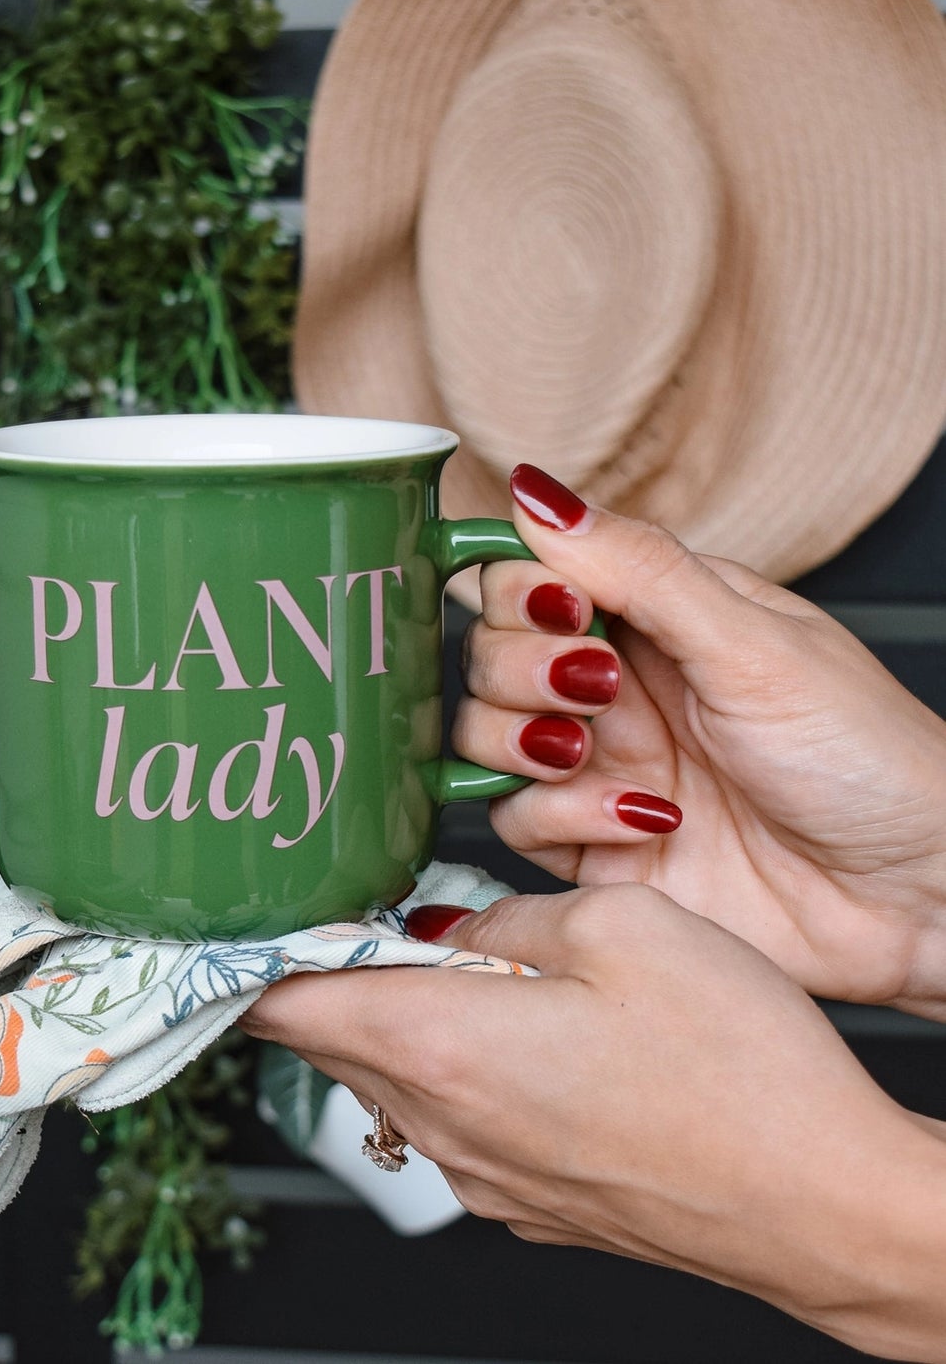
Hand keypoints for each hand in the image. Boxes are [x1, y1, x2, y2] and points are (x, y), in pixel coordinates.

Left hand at [244, 887, 945, 1360]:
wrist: (831, 1211)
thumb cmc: (742, 1072)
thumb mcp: (623, 927)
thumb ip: (510, 913)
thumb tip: (464, 925)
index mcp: (443, 1046)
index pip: (285, 1003)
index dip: (250, 956)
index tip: (235, 920)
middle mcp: (446, 1125)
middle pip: (332, 1039)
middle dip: (330, 975)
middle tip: (355, 911)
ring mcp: (487, 1177)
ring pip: (392, 1079)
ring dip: (399, 1018)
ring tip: (456, 962)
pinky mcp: (532, 1204)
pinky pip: (454, 1120)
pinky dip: (454, 1067)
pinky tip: (525, 1034)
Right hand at [455, 464, 945, 1016]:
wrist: (913, 895)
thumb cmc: (866, 756)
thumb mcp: (753, 642)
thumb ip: (638, 567)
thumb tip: (537, 491)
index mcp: (654, 619)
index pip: (530, 578)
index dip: (522, 591)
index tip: (565, 611)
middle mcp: (614, 688)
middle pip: (489, 653)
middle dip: (523, 666)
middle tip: (598, 684)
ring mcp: (599, 766)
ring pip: (483, 734)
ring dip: (523, 737)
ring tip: (594, 747)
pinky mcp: (591, 845)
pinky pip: (513, 820)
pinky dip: (561, 816)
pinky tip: (645, 818)